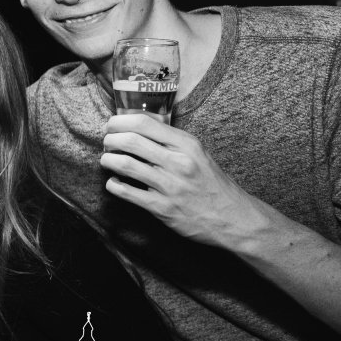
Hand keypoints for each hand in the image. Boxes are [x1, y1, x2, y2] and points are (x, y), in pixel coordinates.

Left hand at [98, 113, 270, 250]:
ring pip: (125, 164)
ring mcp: (169, 186)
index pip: (143, 123)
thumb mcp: (197, 153)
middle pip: (130, 141)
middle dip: (110, 140)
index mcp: (186, 144)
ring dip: (108, 160)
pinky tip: (114, 182)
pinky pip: (126, 192)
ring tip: (107, 160)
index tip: (112, 125)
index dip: (119, 121)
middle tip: (107, 143)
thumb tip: (136, 127)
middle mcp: (178, 162)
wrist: (233, 218)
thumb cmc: (211, 183)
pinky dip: (113, 185)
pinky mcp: (161, 208)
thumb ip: (170, 140)